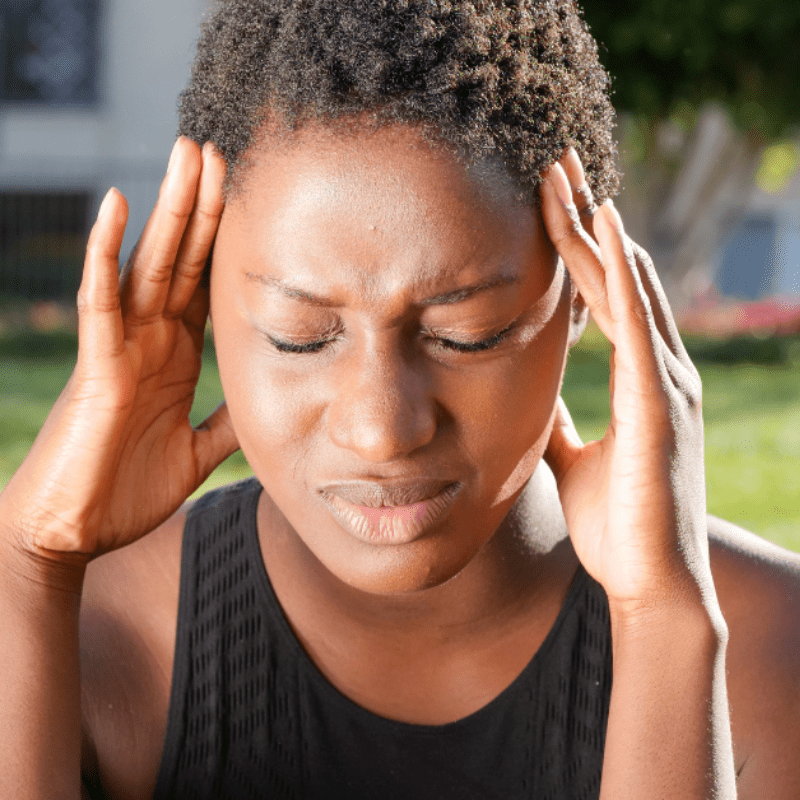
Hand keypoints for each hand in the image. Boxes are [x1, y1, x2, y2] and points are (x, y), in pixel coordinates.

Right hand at [0, 137, 238, 564]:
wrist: (73, 533)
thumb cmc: (126, 490)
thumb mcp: (197, 452)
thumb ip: (227, 422)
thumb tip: (264, 403)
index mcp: (174, 355)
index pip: (205, 285)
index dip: (228, 242)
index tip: (253, 196)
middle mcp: (149, 340)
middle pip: (181, 259)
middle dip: (203, 204)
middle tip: (222, 148)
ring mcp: (121, 347)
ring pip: (147, 263)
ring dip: (167, 208)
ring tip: (186, 153)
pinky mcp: (96, 366)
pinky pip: (100, 300)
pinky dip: (106, 253)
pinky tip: (117, 206)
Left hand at [541, 150, 712, 616]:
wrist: (647, 584)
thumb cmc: (615, 525)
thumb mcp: (573, 457)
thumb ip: (557, 420)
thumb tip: (527, 395)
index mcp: (636, 380)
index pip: (603, 295)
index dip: (578, 246)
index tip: (547, 202)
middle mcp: (658, 369)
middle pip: (617, 275)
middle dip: (585, 219)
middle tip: (553, 163)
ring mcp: (665, 383)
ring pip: (627, 287)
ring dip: (596, 231)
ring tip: (566, 178)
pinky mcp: (660, 405)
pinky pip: (637, 327)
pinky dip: (621, 278)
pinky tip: (604, 234)